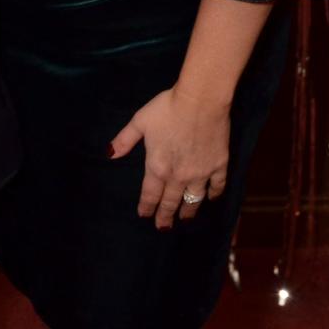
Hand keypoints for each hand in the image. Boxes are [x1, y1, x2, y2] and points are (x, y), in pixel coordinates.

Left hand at [108, 86, 229, 229]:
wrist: (200, 101)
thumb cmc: (167, 108)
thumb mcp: (140, 121)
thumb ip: (125, 140)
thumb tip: (109, 154)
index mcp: (157, 167)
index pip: (150, 194)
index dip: (146, 207)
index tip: (144, 216)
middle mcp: (178, 176)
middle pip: (171, 202)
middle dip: (165, 217)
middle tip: (163, 228)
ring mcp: (201, 173)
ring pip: (194, 200)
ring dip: (188, 212)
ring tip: (185, 220)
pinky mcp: (219, 166)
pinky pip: (217, 186)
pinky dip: (214, 195)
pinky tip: (211, 199)